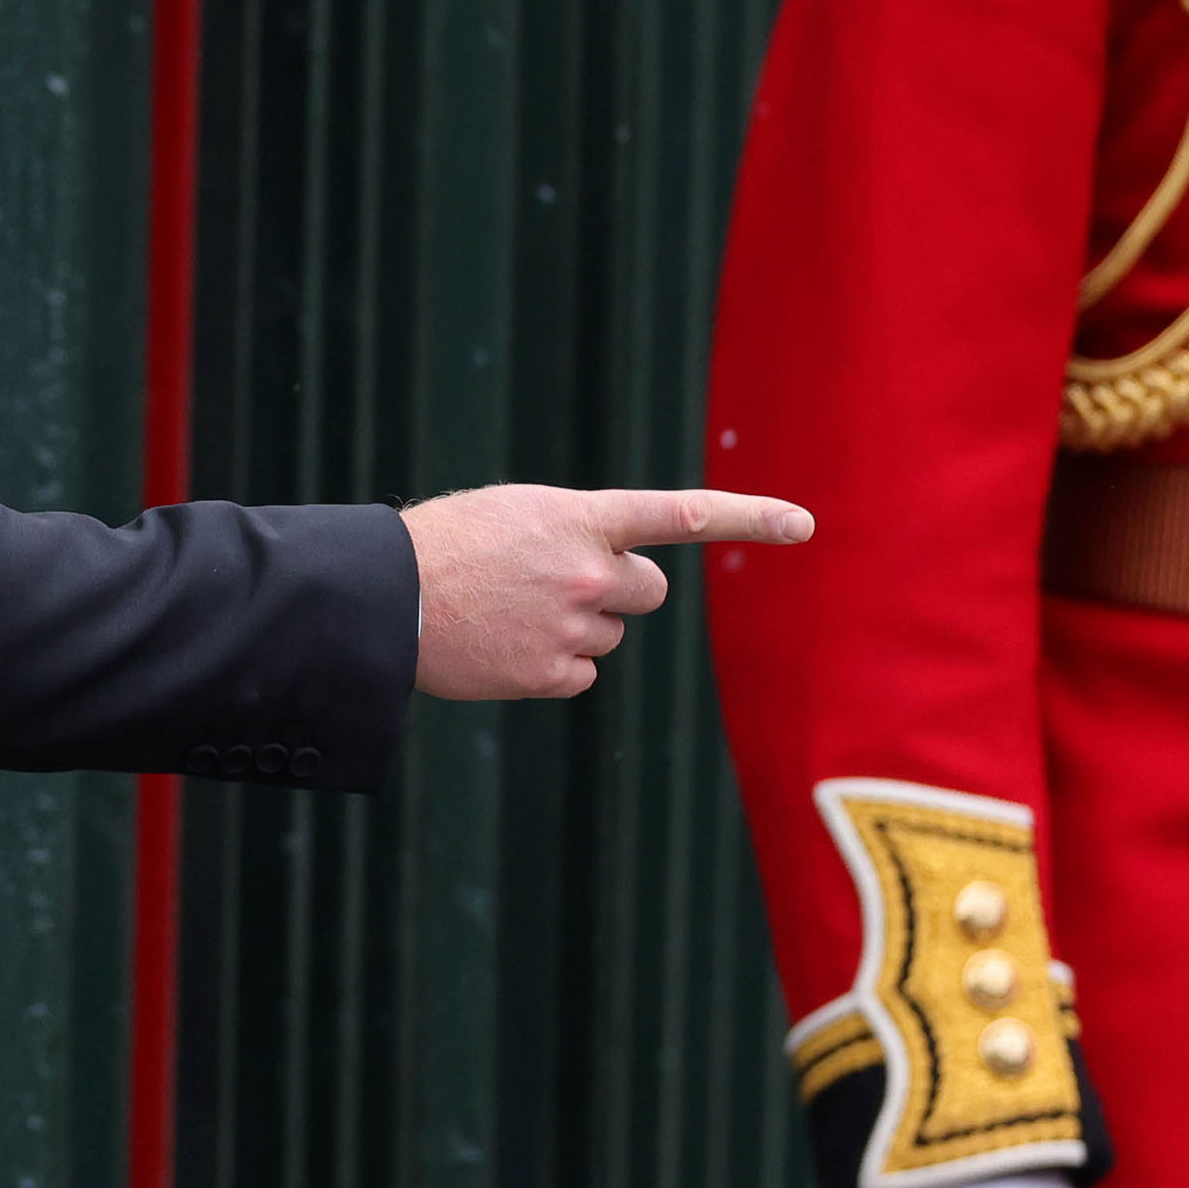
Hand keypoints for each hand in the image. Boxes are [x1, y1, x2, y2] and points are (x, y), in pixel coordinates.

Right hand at [403, 484, 810, 700]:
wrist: (385, 598)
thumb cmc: (445, 545)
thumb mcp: (517, 514)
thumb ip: (577, 533)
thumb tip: (613, 574)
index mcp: (582, 517)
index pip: (683, 513)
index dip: (749, 516)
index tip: (803, 524)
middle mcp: (591, 571)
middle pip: (649, 590)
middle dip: (618, 588)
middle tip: (559, 583)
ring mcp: (574, 626)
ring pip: (610, 634)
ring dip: (576, 625)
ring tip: (511, 611)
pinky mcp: (552, 674)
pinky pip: (581, 674)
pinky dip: (552, 666)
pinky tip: (506, 646)